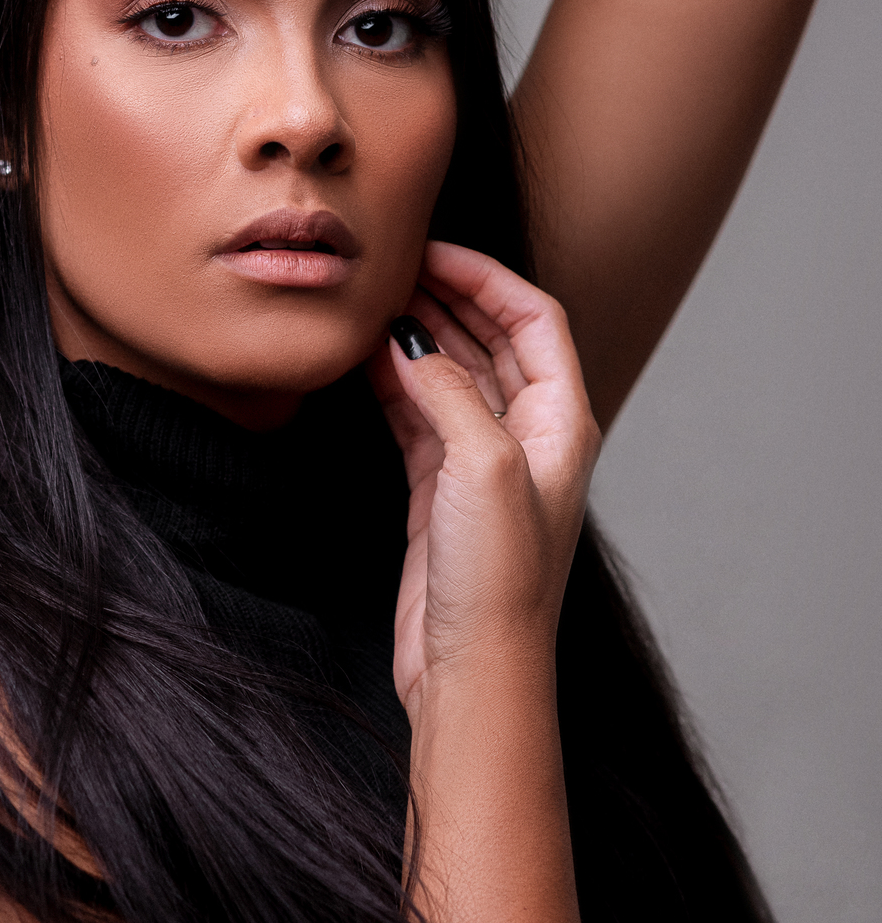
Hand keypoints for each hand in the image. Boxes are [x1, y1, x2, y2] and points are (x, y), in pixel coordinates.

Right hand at [369, 241, 599, 713]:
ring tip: (372, 300)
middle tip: (392, 266)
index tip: (432, 250)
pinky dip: (392, 382)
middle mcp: (527, 435)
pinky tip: (362, 359)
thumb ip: (448, 390)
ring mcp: (482, 463)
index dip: (486, 276)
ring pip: (450, 373)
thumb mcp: (480, 465)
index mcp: (561, 421)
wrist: (474, 672)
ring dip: (416, 335)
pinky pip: (418, 414)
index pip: (532, 317)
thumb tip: (411, 340)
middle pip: (491, 338)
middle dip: (446, 296)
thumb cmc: (498, 580)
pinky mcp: (440, 492)